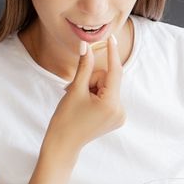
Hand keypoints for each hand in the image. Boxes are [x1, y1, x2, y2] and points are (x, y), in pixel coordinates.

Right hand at [45, 35, 125, 155]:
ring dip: (92, 88)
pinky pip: (108, 97)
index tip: (112, 38)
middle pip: (109, 80)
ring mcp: (120, 116)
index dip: (112, 53)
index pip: (114, 72)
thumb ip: (84, 66)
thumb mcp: (75, 90)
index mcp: (111, 104)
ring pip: (108, 88)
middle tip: (75, 91)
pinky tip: (86, 107)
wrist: (63, 145)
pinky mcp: (116, 118)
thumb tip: (86, 46)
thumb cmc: (65, 118)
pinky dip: (97, 96)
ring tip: (79, 101)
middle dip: (92, 80)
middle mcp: (120, 110)